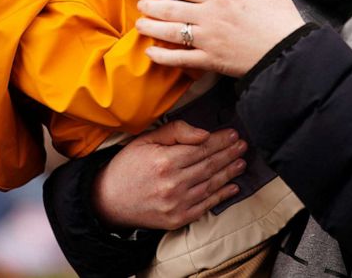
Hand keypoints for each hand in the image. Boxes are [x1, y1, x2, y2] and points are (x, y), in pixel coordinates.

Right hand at [93, 120, 247, 229]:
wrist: (109, 200)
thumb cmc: (128, 165)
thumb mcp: (146, 140)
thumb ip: (176, 132)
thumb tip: (204, 134)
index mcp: (164, 161)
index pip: (201, 148)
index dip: (220, 140)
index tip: (233, 134)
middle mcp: (172, 183)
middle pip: (209, 165)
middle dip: (229, 154)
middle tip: (242, 145)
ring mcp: (176, 204)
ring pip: (211, 185)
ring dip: (229, 173)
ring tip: (241, 162)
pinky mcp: (177, 219)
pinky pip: (205, 205)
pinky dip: (221, 196)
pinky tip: (233, 186)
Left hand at [136, 0, 304, 76]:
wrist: (290, 51)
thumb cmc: (280, 15)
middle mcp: (210, 16)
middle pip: (171, 9)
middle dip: (150, 6)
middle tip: (140, 4)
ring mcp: (209, 39)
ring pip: (171, 33)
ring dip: (151, 29)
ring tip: (140, 26)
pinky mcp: (212, 60)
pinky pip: (181, 59)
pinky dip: (164, 57)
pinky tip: (152, 53)